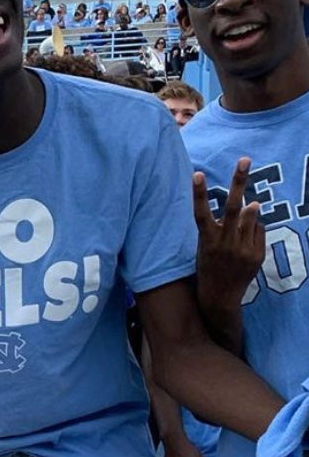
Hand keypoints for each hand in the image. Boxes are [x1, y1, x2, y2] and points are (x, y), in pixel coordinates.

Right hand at [194, 160, 263, 312]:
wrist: (219, 296)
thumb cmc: (210, 266)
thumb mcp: (206, 247)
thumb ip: (222, 226)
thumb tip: (251, 204)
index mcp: (207, 240)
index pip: (201, 213)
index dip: (199, 193)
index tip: (196, 174)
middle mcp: (224, 243)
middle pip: (233, 208)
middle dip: (239, 182)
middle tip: (244, 160)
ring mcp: (242, 249)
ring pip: (252, 216)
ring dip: (250, 213)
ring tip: (247, 212)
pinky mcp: (256, 255)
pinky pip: (259, 231)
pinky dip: (254, 231)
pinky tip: (246, 244)